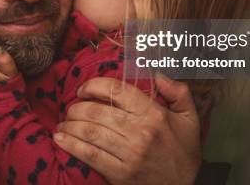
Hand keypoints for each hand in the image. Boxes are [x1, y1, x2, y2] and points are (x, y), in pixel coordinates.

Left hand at [53, 76, 200, 184]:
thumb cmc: (184, 150)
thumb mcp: (190, 118)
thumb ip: (178, 91)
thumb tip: (158, 74)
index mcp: (154, 114)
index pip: (117, 90)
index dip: (94, 85)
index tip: (83, 88)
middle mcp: (140, 132)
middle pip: (98, 111)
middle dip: (78, 107)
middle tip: (71, 107)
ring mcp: (129, 155)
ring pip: (91, 132)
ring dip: (71, 124)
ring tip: (64, 122)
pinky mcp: (120, 174)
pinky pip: (90, 156)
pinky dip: (71, 146)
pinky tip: (60, 139)